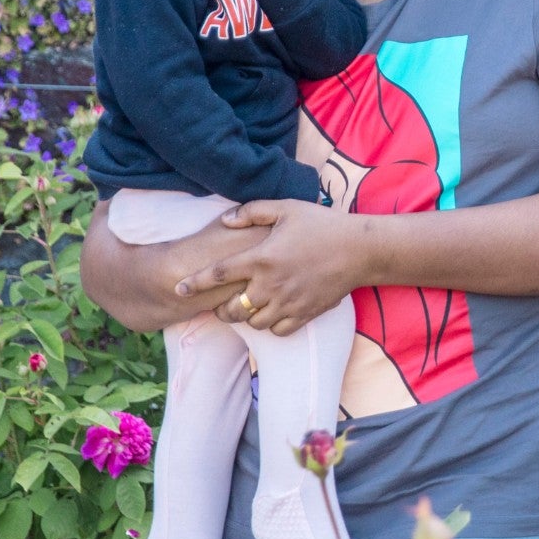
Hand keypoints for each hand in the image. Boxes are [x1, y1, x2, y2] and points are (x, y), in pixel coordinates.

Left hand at [174, 198, 369, 333]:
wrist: (360, 250)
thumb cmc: (322, 224)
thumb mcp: (286, 208)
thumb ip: (250, 212)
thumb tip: (224, 221)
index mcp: (262, 258)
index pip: (218, 274)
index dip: (194, 283)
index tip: (178, 289)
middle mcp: (271, 285)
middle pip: (232, 309)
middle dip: (221, 309)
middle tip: (221, 303)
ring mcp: (288, 302)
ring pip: (253, 323)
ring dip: (246, 317)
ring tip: (248, 308)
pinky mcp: (305, 314)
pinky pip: (277, 331)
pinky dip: (270, 326)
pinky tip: (272, 314)